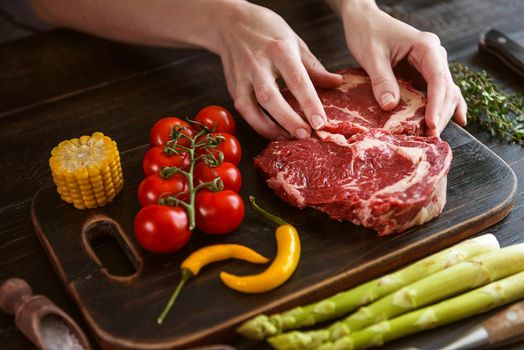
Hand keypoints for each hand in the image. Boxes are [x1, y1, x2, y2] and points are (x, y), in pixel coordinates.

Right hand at [214, 2, 341, 139]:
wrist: (230, 22)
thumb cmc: (266, 30)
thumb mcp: (294, 41)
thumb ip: (313, 67)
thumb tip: (336, 83)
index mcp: (279, 50)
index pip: (297, 80)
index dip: (309, 103)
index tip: (320, 122)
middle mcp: (258, 64)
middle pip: (270, 97)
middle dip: (288, 119)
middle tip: (305, 134)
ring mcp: (242, 76)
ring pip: (252, 107)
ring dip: (270, 127)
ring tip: (288, 137)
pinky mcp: (232, 86)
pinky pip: (243, 110)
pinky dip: (257, 124)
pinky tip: (273, 131)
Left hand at [337, 0, 466, 135]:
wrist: (363, 20)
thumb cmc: (367, 33)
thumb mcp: (371, 56)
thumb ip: (382, 80)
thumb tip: (391, 106)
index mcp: (426, 47)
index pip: (438, 79)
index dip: (436, 104)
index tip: (431, 124)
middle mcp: (434, 56)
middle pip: (446, 89)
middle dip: (440, 114)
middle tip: (431, 137)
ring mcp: (430, 65)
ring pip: (445, 93)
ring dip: (442, 114)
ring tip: (434, 137)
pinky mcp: (422, 73)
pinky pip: (438, 91)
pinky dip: (443, 106)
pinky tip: (456, 121)